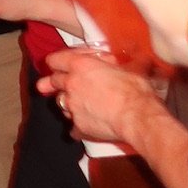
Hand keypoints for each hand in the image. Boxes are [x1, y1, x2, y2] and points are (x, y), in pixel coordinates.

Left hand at [39, 46, 154, 146]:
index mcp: (80, 66)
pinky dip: (77, 127)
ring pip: (61, 103)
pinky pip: (73, 127)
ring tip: (73, 105)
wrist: (136, 117)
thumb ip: (127, 64)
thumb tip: (140, 59)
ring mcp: (72, 107)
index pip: (56, 60)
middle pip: (53, 82)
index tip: (57, 64)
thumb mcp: (131, 68)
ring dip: (66, 103)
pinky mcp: (78, 126)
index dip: (56, 61)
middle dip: (50, 83)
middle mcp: (71, 85)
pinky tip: (84, 127)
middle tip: (46, 85)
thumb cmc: (133, 89)